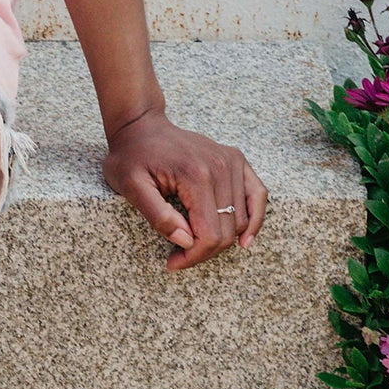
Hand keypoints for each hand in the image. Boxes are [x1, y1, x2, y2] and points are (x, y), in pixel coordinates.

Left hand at [101, 106, 267, 270]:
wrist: (140, 125)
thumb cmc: (131, 155)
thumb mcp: (130, 186)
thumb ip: (158, 216)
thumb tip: (186, 242)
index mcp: (196, 175)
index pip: (209, 234)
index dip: (193, 257)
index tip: (172, 263)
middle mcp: (221, 166)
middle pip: (227, 230)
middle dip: (204, 252)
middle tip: (179, 257)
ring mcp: (232, 161)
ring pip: (242, 219)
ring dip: (224, 240)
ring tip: (197, 246)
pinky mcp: (236, 159)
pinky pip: (258, 194)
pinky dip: (255, 218)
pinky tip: (245, 238)